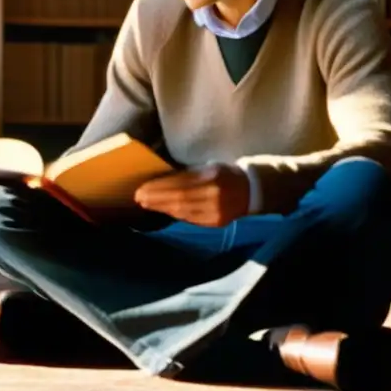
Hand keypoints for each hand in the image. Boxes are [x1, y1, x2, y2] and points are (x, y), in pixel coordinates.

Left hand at [133, 163, 250, 227]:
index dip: (159, 188)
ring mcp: (216, 211)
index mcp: (212, 177)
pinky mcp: (216, 222)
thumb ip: (188, 174)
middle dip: (156, 199)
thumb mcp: (208, 167)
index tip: (143, 188)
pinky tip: (164, 210)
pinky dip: (175, 215)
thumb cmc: (225, 174)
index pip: (180, 184)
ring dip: (162, 208)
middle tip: (139, 198)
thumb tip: (162, 181)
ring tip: (146, 204)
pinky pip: (191, 219)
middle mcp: (214, 195)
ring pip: (183, 212)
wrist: (251, 191)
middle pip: (179, 199)